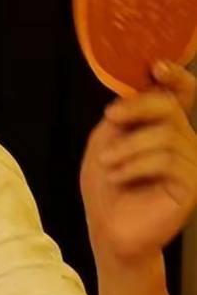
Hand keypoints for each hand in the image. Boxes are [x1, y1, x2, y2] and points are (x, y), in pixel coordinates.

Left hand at [80, 61, 196, 262]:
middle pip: (170, 108)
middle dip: (137, 108)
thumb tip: (133, 94)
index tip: (157, 66)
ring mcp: (192, 163)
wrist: (109, 228)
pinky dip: (136, 165)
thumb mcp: (105, 142)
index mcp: (163, 128)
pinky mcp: (192, 185)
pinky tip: (120, 176)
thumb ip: (122, 117)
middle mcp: (183, 142)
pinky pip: (168, 161)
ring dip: (128, 148)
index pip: (181, 96)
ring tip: (108, 164)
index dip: (175, 77)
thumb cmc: (107, 186)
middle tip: (112, 117)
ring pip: (166, 136)